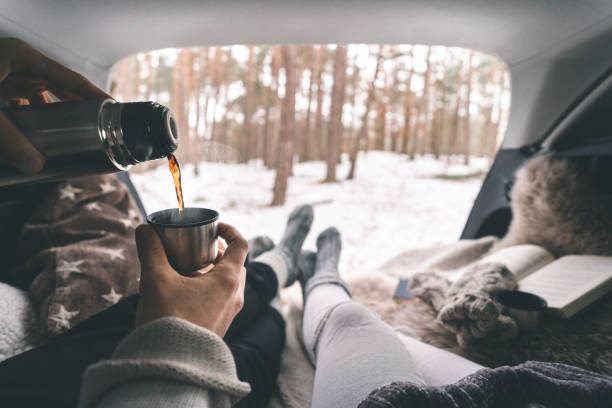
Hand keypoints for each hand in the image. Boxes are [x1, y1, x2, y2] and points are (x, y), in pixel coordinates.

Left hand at [0, 38, 109, 173]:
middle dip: (77, 107)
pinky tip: (37, 133)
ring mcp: (4, 71)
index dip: (92, 93)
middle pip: (57, 85)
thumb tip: (35, 166)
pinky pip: (22, 98)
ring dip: (54, 114)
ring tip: (73, 135)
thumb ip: (8, 139)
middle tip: (98, 128)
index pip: (67, 77)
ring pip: (40, 93)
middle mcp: (16, 61)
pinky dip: (32, 115)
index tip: (113, 108)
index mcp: (20, 57)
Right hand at [135, 222, 247, 336]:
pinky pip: (220, 299)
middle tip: (196, 247)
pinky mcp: (219, 326)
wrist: (170, 365)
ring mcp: (229, 313)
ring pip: (227, 283)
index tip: (214, 226)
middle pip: (234, 264)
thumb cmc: (168, 320)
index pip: (241, 245)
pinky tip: (183, 292)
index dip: (229, 230)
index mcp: (228, 280)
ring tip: (185, 269)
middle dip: (217, 252)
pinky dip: (208, 288)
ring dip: (211, 271)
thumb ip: (151, 251)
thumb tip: (144, 229)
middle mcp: (234, 296)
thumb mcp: (156, 280)